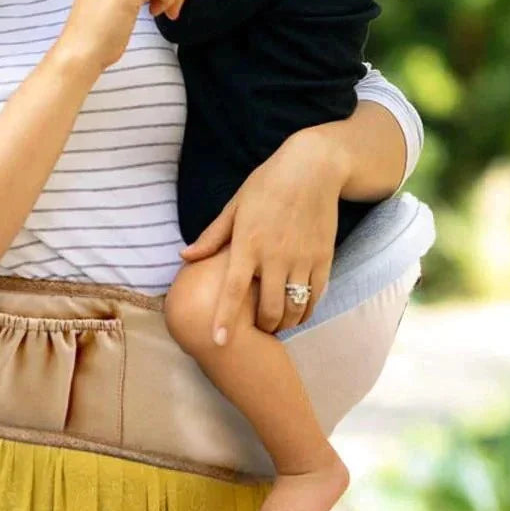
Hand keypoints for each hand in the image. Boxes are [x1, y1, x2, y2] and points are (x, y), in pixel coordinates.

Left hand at [180, 128, 347, 341]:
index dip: (224, 318)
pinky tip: (298, 311)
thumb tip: (185, 257)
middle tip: (256, 330)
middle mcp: (275, 256)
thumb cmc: (268, 185)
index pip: (232, 290)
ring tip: (277, 324)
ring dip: (285, 323)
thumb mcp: (235, 206)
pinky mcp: (324, 258)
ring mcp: (302, 259)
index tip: (218, 342)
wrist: (313, 169)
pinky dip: (306, 310)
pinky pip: (315, 296)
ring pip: (295, 308)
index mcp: (248, 244)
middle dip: (262, 328)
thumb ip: (212, 237)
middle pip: (268, 309)